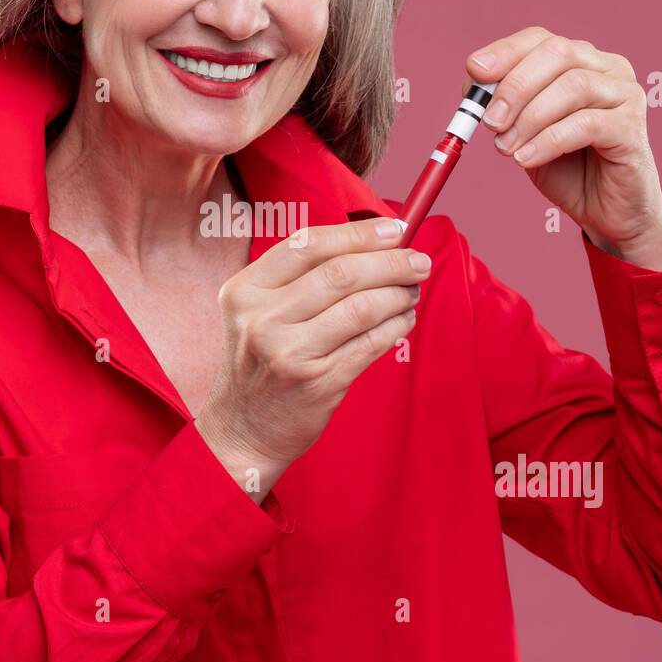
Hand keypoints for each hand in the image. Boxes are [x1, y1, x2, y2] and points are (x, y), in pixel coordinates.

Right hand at [196, 217, 431, 495]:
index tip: (393, 230)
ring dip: (398, 295)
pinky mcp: (318, 382)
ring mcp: (289, 352)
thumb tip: (371, 244)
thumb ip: (299, 279)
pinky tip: (404, 319)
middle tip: (418, 262)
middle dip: (391, 262)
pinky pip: (371, 344)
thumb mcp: (256, 314)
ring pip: (362, 308)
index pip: (308, 245)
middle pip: (341, 273)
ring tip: (411, 292)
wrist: (242, 432)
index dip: (358, 233)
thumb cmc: (260, 365)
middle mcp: (262, 319)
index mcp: (245, 291)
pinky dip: (396, 326)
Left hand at [464, 26, 661, 264]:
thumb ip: (503, 105)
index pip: (540, 39)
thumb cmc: (567, 167)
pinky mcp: (632, 127)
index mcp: (582, 59)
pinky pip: (586, 124)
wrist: (605, 210)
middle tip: (489, 122)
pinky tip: (526, 159)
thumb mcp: (524, 131)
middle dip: (515, 86)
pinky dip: (548, 141)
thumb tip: (471, 86)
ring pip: (572, 87)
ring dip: (529, 118)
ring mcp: (626, 95)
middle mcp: (609, 68)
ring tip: (506, 148)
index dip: (505, 52)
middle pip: (558, 54)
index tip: (474, 71)